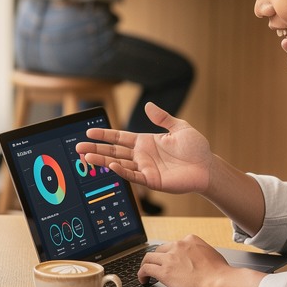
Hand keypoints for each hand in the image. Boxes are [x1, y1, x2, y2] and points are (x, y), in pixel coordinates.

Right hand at [75, 103, 212, 195]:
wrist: (208, 167)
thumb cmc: (196, 148)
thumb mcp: (180, 127)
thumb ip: (163, 118)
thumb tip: (149, 105)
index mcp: (145, 142)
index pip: (120, 138)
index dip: (105, 135)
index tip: (89, 132)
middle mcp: (142, 155)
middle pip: (113, 151)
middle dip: (95, 149)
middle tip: (78, 148)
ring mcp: (145, 168)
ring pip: (118, 163)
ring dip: (102, 161)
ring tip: (86, 158)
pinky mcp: (152, 181)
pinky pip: (133, 175)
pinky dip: (121, 171)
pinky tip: (110, 165)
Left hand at [142, 236, 266, 286]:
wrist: (218, 281)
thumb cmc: (220, 272)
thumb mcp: (210, 253)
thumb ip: (199, 253)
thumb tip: (197, 258)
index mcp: (190, 240)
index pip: (174, 244)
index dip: (170, 253)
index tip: (169, 259)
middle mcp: (178, 245)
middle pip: (160, 249)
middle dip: (157, 258)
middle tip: (156, 265)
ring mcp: (170, 258)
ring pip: (149, 257)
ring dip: (145, 264)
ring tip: (145, 272)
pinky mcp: (164, 271)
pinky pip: (146, 269)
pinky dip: (141, 273)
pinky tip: (143, 279)